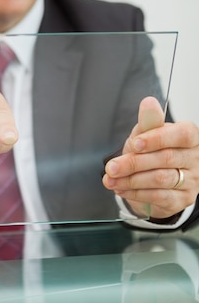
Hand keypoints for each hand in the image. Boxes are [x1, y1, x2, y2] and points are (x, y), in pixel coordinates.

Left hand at [103, 96, 198, 218]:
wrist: (153, 178)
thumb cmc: (152, 151)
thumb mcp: (147, 134)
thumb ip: (148, 121)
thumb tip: (149, 103)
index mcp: (189, 136)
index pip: (181, 134)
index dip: (157, 139)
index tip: (135, 144)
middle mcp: (195, 158)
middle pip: (165, 159)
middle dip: (133, 163)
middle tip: (112, 167)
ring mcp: (192, 180)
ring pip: (160, 179)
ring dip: (131, 180)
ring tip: (111, 179)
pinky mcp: (183, 199)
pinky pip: (159, 197)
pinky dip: (136, 193)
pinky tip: (122, 189)